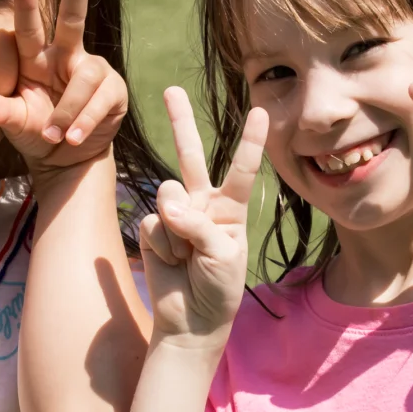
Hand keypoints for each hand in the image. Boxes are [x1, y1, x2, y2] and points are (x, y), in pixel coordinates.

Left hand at [0, 0, 129, 176]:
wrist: (67, 157)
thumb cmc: (36, 130)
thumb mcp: (15, 123)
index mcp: (35, 58)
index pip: (28, 28)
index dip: (26, 3)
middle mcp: (65, 56)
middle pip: (73, 17)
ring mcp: (92, 70)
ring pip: (84, 78)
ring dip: (68, 109)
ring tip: (56, 135)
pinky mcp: (113, 90)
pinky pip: (100, 100)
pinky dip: (84, 121)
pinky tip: (71, 137)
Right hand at [139, 87, 267, 344]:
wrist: (191, 321)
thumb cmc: (219, 288)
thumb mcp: (223, 255)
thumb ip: (197, 225)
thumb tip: (166, 206)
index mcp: (231, 208)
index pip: (242, 169)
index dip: (249, 141)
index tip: (259, 110)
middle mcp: (203, 204)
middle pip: (191, 156)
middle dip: (180, 122)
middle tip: (171, 90)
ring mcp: (175, 215)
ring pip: (169, 193)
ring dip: (178, 229)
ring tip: (188, 257)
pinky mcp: (153, 229)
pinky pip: (153, 222)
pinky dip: (162, 245)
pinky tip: (171, 262)